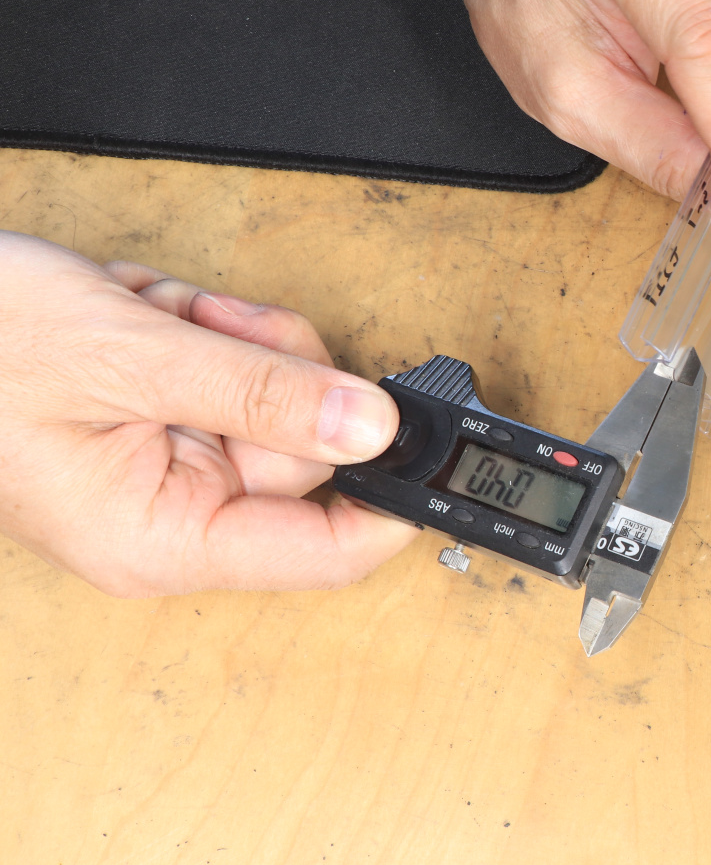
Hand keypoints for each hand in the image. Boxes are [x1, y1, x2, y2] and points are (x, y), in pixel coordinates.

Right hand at [0, 231, 418, 596]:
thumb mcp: (129, 359)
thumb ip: (260, 394)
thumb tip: (375, 426)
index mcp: (166, 538)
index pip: (326, 552)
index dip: (390, 496)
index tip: (428, 437)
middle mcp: (175, 514)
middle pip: (310, 448)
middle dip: (272, 366)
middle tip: (206, 328)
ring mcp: (170, 464)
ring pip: (278, 394)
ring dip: (228, 335)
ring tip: (152, 317)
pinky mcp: (163, 419)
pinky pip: (234, 367)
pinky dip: (202, 325)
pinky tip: (141, 312)